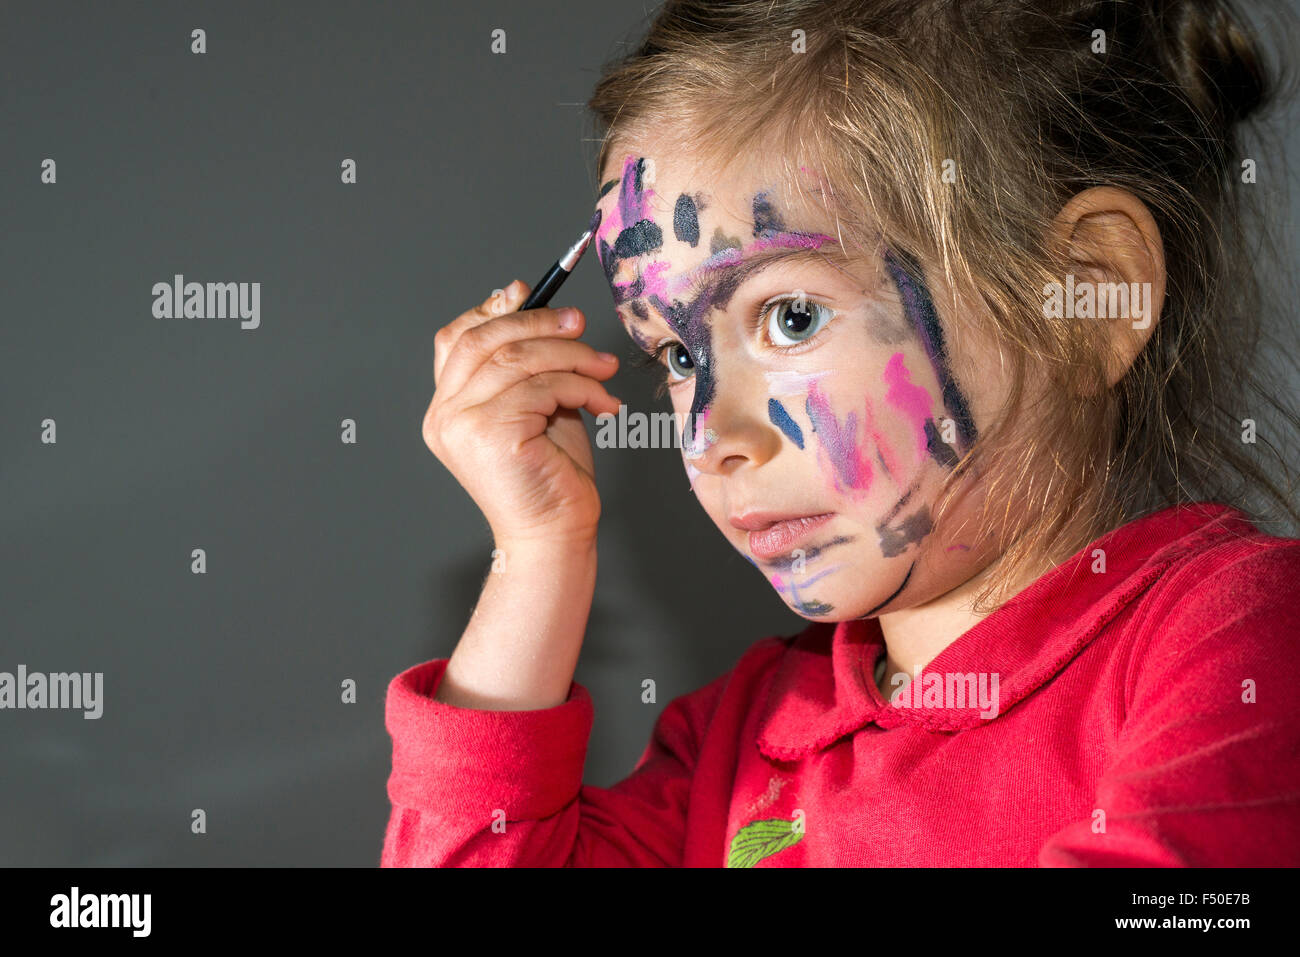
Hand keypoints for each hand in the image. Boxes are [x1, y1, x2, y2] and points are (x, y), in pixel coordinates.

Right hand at [422, 280, 620, 547]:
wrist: (556, 535)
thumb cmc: (551, 476)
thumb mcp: (539, 407)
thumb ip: (531, 366)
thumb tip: (546, 311)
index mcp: (447, 408)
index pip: (456, 340)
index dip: (490, 310)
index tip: (528, 293)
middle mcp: (444, 416)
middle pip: (483, 340)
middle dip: (537, 322)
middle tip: (579, 322)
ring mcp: (461, 425)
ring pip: (518, 360)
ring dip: (570, 354)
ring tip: (604, 367)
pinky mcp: (489, 434)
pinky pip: (541, 386)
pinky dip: (580, 386)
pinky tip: (603, 403)